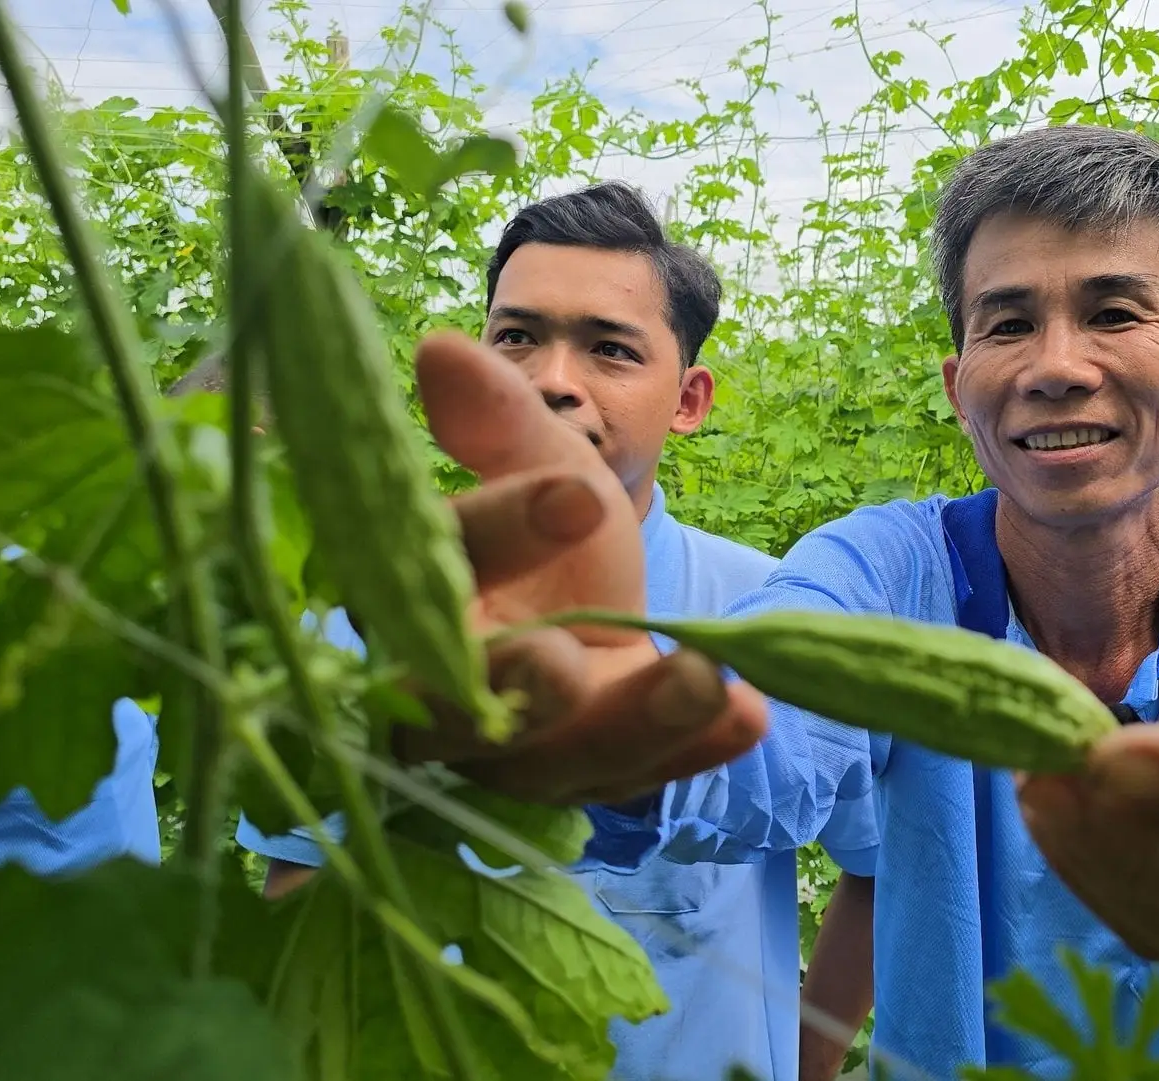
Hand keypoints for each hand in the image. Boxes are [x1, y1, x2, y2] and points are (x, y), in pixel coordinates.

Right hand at [388, 332, 766, 804]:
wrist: (591, 609)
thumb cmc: (549, 533)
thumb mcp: (538, 463)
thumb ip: (499, 420)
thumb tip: (441, 349)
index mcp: (409, 595)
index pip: (435, 567)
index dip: (497, 530)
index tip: (577, 490)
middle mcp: (436, 692)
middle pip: (452, 704)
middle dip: (512, 682)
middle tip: (567, 659)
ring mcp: (509, 756)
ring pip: (552, 760)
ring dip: (631, 724)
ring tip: (705, 680)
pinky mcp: (583, 785)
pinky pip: (633, 779)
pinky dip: (690, 750)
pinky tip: (749, 713)